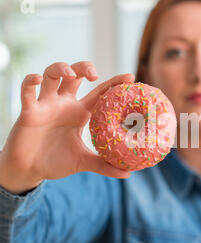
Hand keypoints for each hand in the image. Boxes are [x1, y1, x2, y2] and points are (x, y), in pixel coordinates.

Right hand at [0, 61, 133, 192]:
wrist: (30, 170)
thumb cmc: (56, 162)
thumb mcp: (83, 162)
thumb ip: (104, 165)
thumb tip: (128, 174)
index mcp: (80, 113)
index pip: (99, 93)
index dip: (114, 83)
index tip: (130, 77)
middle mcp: (64, 105)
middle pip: (75, 76)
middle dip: (84, 68)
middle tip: (94, 74)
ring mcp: (46, 105)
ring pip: (52, 75)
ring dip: (61, 68)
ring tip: (71, 74)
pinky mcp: (28, 111)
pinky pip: (27, 91)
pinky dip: (30, 81)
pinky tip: (38, 79)